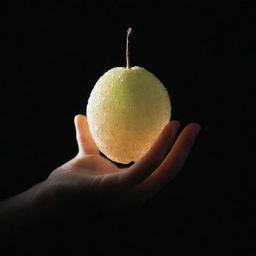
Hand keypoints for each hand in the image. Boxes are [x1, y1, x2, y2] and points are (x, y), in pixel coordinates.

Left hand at [44, 115, 200, 206]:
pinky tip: (169, 129)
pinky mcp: (117, 192)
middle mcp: (136, 194)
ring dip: (179, 149)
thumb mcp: (86, 156)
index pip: (160, 171)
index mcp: (133, 186)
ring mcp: (129, 196)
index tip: (182, 133)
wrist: (50, 200)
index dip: (175, 153)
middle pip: (169, 172)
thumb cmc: (70, 182)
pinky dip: (159, 148)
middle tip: (196, 127)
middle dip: (185, 150)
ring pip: (163, 172)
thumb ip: (87, 138)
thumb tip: (80, 115)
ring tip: (185, 126)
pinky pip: (143, 168)